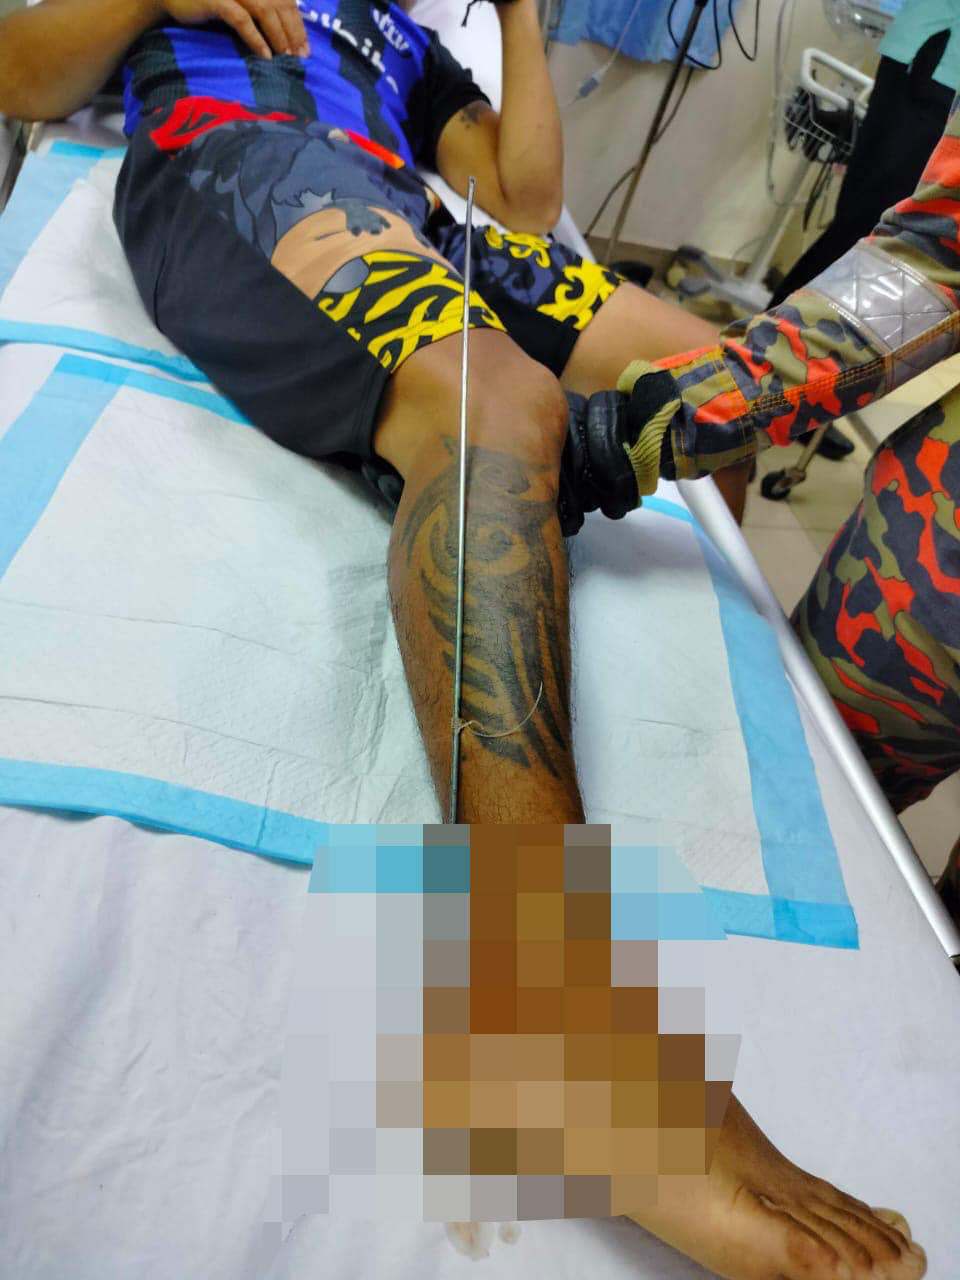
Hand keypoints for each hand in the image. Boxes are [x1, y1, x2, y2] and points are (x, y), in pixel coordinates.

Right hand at [162, 0, 309, 58]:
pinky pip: (242, 20)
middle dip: (293, 32)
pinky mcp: (216, 0)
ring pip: (265, 11)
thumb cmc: (208, 3)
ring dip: (279, 36)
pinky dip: (256, 38)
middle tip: (301, 56)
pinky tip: (266, 55)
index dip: (298, 23)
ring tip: (288, 57)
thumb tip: (287, 34)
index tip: (306, 48)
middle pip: (279, 4)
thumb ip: (260, 11)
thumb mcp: (240, 4)